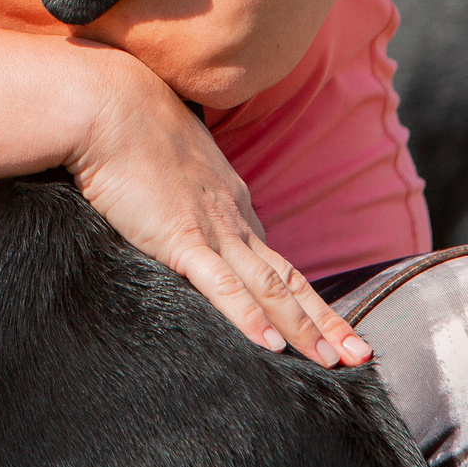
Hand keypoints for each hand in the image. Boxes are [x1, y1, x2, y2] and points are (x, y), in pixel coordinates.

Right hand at [68, 48, 372, 368]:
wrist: (107, 104)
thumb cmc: (127, 125)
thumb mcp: (167, 161)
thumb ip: (182, 189)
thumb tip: (175, 205)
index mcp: (230, 200)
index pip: (275, 259)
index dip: (304, 297)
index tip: (327, 326)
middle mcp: (233, 217)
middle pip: (288, 279)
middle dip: (326, 320)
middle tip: (360, 356)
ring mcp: (211, 228)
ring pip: (269, 288)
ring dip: (304, 328)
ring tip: (331, 362)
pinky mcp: (179, 237)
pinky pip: (221, 285)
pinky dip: (248, 318)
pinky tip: (271, 346)